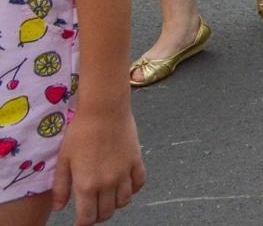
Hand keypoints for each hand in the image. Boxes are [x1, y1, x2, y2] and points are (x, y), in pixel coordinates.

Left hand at [52, 106, 144, 224]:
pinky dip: (132, 190)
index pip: (88, 217)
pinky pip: (139, 184)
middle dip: (98, 216)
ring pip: (124, 201)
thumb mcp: (64, 160)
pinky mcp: (137, 162)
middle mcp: (108, 183)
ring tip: (106, 198)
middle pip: (107, 212)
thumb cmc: (80, 133)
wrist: (104, 111)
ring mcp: (125, 173)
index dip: (83, 224)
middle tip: (91, 209)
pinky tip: (124, 185)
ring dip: (114, 204)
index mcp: (87, 185)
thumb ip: (61, 186)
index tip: (79, 222)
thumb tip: (59, 207)